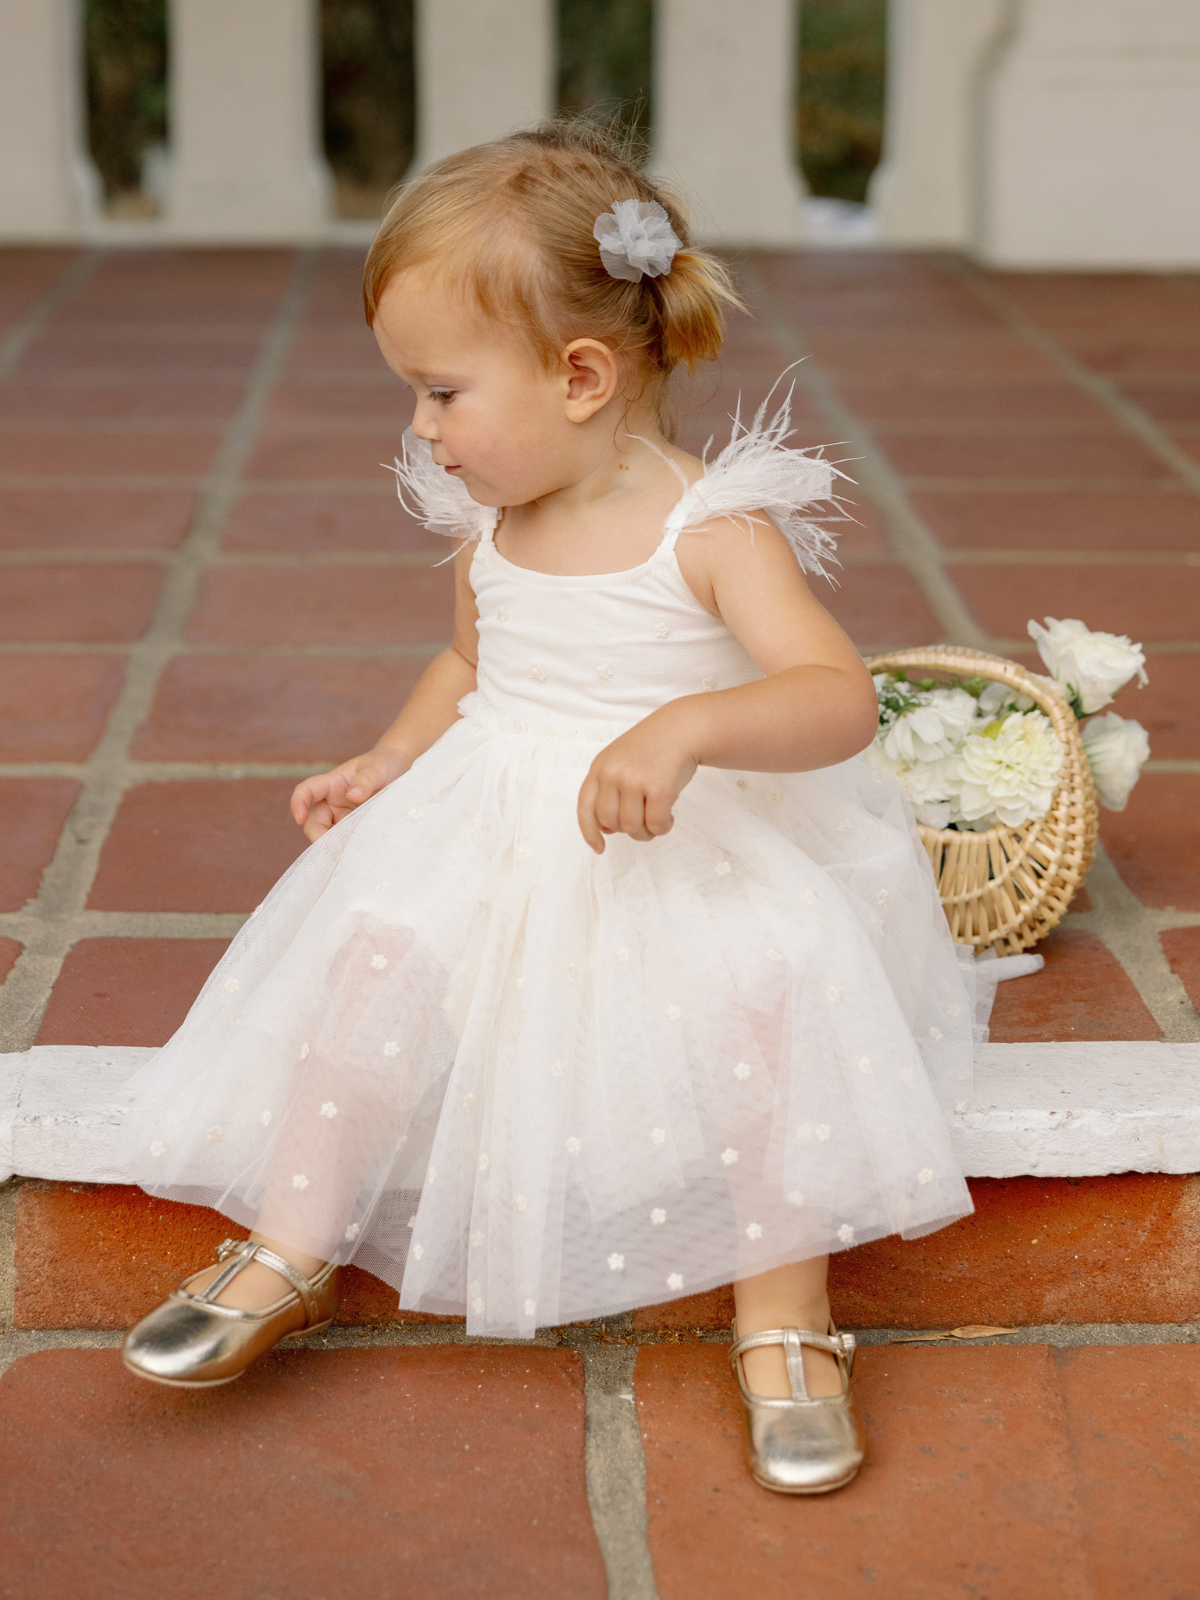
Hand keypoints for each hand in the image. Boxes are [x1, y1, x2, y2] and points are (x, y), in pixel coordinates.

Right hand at [290, 746, 410, 842]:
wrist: (399, 773)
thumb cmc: (382, 766)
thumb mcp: (376, 769)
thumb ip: (365, 780)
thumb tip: (353, 795)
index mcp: (332, 784)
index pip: (307, 791)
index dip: (298, 802)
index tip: (299, 817)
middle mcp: (332, 803)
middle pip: (315, 823)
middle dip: (320, 837)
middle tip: (337, 849)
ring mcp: (342, 819)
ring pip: (330, 837)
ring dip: (336, 847)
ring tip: (354, 853)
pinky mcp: (354, 831)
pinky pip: (346, 843)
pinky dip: (350, 850)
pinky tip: (360, 854)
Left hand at [577, 710, 698, 854]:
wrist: (682, 728)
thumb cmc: (653, 749)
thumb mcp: (621, 763)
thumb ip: (610, 792)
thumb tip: (606, 829)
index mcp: (600, 767)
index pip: (585, 807)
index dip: (590, 832)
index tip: (599, 847)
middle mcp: (613, 773)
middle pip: (610, 822)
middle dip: (628, 830)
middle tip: (644, 822)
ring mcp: (634, 779)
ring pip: (632, 827)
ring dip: (647, 832)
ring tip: (659, 819)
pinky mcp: (658, 787)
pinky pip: (656, 824)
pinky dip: (663, 827)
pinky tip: (670, 817)